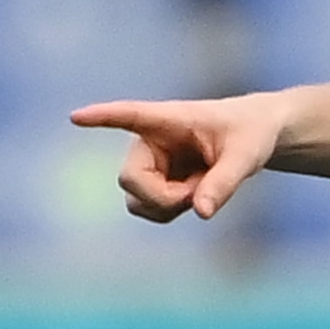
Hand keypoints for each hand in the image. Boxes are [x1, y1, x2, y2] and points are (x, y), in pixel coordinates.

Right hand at [70, 91, 292, 221]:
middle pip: (130, 180)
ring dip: (167, 206)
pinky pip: (148, 210)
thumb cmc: (250, 134)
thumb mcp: (247, 156)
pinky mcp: (154, 183)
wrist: (253, 137)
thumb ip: (225, 182)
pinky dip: (171, 212)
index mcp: (167, 119)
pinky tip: (194, 196)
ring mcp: (149, 164)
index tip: (76, 117)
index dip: (102, 117)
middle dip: (162, 197)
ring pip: (136, 200)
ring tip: (200, 189)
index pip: (130, 115)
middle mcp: (149, 141)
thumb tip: (202, 213)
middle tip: (199, 194)